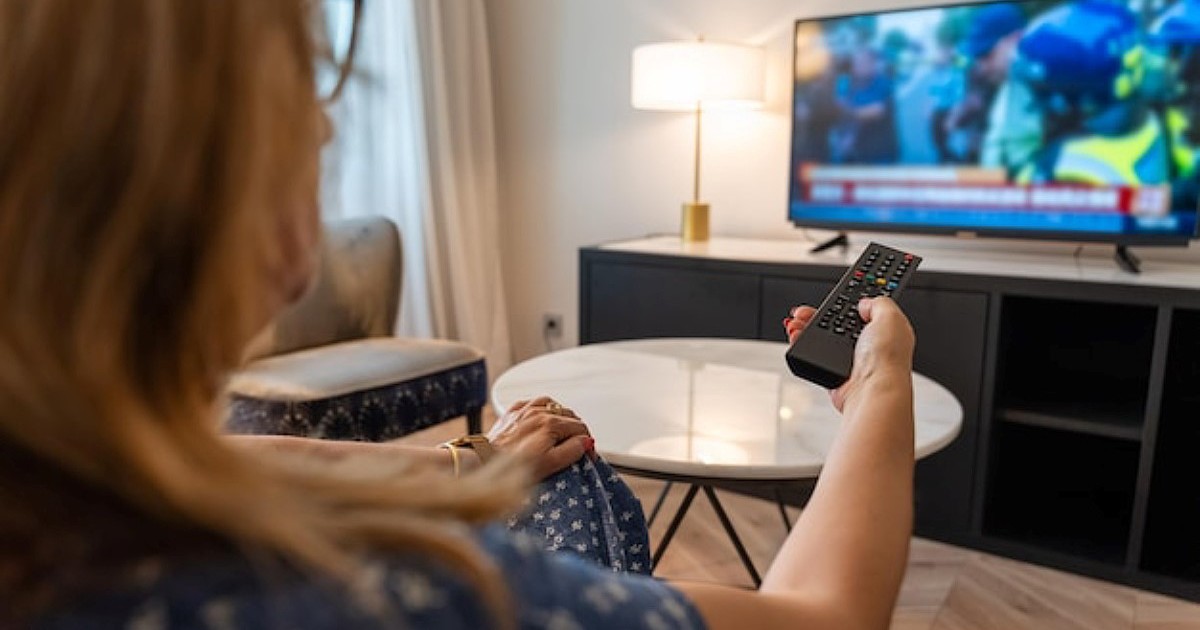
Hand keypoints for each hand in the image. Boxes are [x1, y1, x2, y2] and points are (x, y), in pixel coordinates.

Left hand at [488, 396, 595, 479]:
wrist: (484, 461)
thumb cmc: (514, 465)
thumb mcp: (550, 464)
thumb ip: (571, 451)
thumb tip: (585, 442)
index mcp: (550, 424)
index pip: (580, 426)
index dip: (587, 441)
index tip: (588, 453)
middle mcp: (538, 412)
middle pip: (568, 414)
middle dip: (576, 428)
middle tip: (576, 443)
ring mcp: (523, 410)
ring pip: (551, 404)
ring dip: (560, 414)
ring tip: (561, 428)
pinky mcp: (511, 413)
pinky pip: (531, 402)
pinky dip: (540, 408)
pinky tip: (540, 417)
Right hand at [783, 298, 914, 411]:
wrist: (872, 390)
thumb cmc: (887, 359)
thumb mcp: (891, 316)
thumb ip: (878, 302)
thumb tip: (864, 303)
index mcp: (885, 331)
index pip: (864, 312)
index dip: (847, 303)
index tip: (833, 297)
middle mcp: (869, 346)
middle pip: (837, 324)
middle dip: (818, 315)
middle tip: (805, 311)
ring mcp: (850, 361)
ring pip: (823, 339)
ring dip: (805, 328)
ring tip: (795, 323)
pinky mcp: (835, 374)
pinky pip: (814, 356)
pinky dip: (802, 346)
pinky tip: (796, 336)